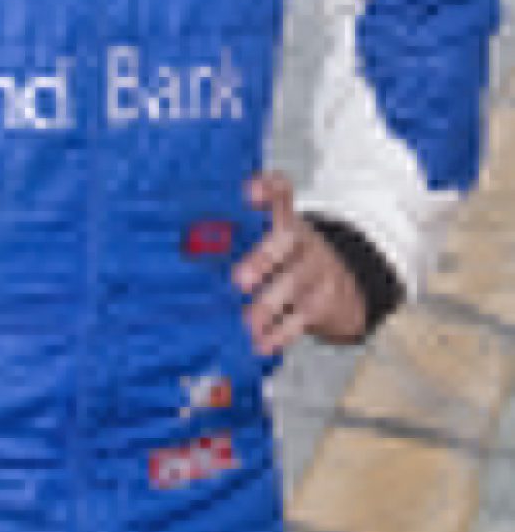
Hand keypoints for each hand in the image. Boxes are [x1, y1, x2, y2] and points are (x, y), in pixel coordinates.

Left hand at [232, 172, 367, 355]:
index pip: (282, 191)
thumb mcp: (274, 241)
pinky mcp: (325, 302)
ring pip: (295, 284)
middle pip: (287, 240)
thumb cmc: (289, 261)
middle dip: (262, 258)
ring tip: (247, 322)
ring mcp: (318, 270)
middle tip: (239, 280)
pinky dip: (281, 334)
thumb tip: (189, 248)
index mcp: (286, 220)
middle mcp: (304, 240)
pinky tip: (261, 344)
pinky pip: (303, 318)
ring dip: (269, 304)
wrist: (343, 289)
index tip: (250, 192)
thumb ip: (239, 238)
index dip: (269, 187)